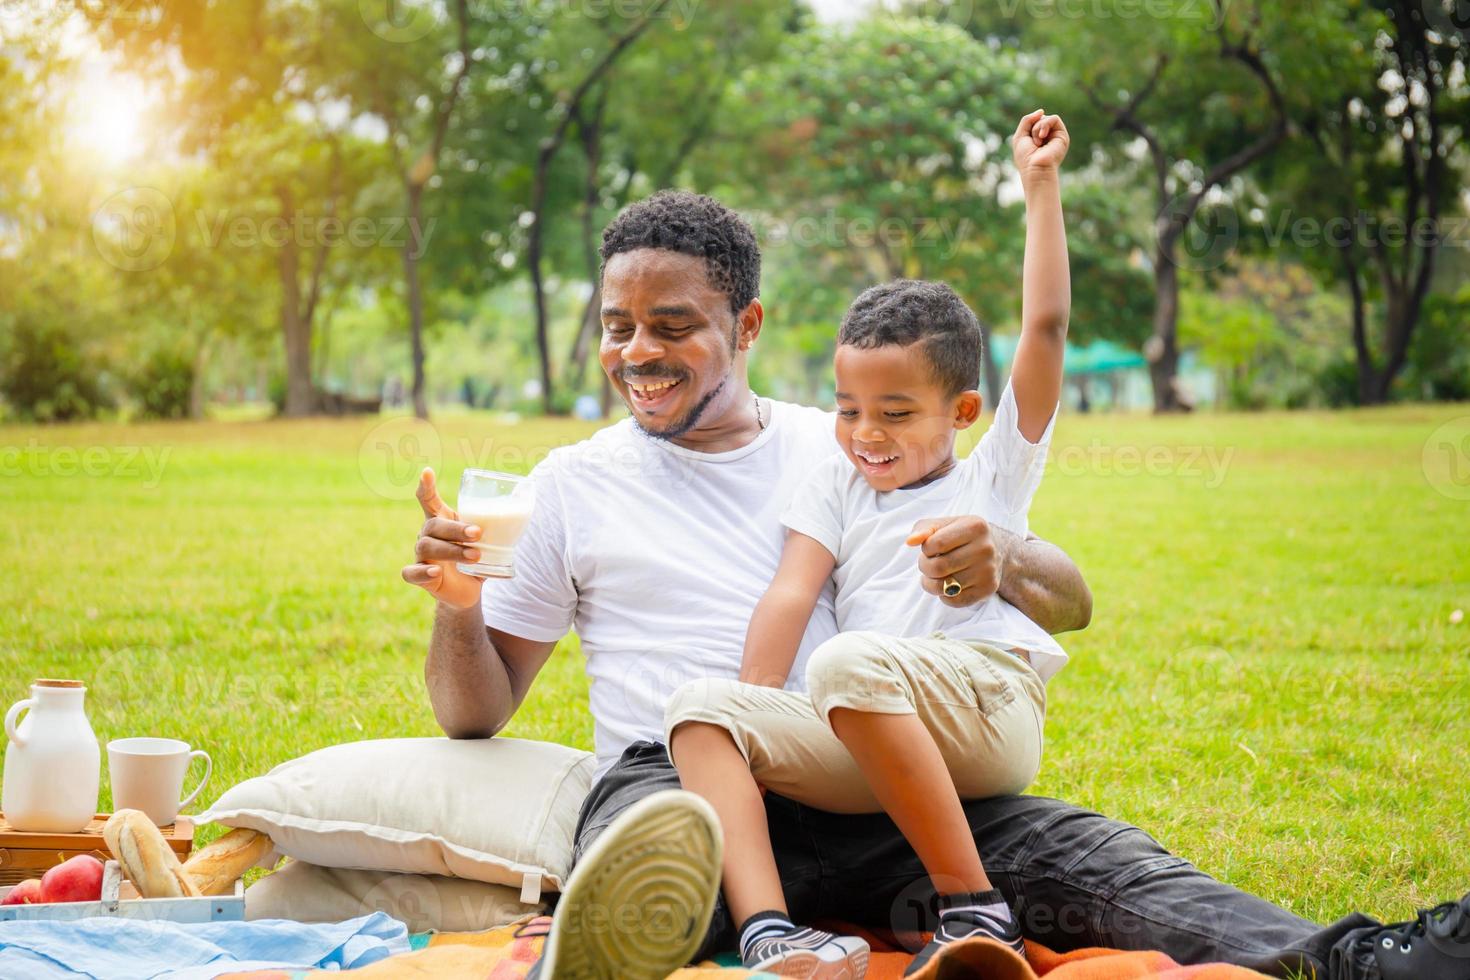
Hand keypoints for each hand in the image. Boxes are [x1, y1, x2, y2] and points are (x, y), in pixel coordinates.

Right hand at [401, 467, 484, 610]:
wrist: (469, 591)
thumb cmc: (477, 558)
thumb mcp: (488, 539)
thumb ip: (497, 521)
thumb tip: (523, 492)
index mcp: (442, 521)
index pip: (429, 500)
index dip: (426, 486)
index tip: (428, 472)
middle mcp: (428, 535)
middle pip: (434, 525)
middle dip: (456, 529)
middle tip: (478, 534)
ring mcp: (422, 555)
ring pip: (427, 546)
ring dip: (452, 550)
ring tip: (476, 556)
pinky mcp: (421, 577)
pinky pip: (411, 572)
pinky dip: (423, 571)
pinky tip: (436, 571)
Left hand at [906, 516, 1004, 607]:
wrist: (997, 550)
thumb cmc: (961, 536)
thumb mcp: (944, 525)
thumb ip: (923, 528)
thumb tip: (910, 541)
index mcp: (974, 527)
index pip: (935, 543)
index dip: (925, 549)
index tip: (930, 548)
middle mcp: (985, 548)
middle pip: (938, 567)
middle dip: (925, 567)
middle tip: (928, 564)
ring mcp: (988, 571)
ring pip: (943, 587)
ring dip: (931, 583)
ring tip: (934, 576)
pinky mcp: (988, 589)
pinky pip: (954, 601)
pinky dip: (944, 596)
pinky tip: (948, 585)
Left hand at [1012, 108, 1069, 182]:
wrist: (1035, 169)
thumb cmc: (1026, 157)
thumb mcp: (1020, 135)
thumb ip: (1027, 120)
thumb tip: (1041, 110)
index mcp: (1037, 138)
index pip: (1033, 121)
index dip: (1028, 127)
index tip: (1028, 141)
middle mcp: (1047, 136)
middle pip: (1039, 119)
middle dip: (1032, 128)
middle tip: (1033, 143)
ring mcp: (1055, 136)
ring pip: (1045, 118)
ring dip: (1038, 128)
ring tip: (1037, 142)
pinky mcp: (1062, 135)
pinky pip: (1054, 118)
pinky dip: (1045, 125)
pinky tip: (1042, 136)